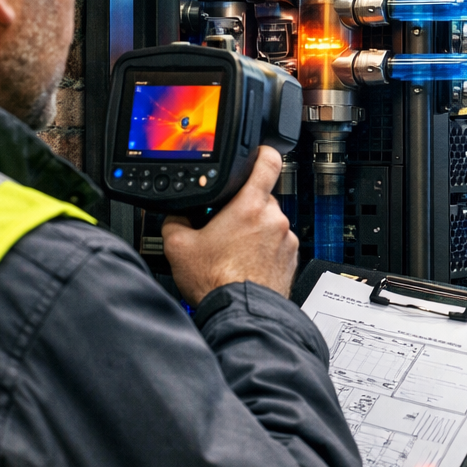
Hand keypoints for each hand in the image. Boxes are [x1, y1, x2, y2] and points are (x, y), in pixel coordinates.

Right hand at [162, 147, 298, 303]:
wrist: (241, 313)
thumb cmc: (216, 282)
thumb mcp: (179, 247)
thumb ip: (176, 222)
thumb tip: (175, 216)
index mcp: (250, 206)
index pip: (267, 162)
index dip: (261, 152)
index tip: (256, 153)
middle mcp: (274, 219)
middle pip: (261, 198)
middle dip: (243, 208)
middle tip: (223, 226)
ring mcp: (286, 240)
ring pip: (269, 223)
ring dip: (254, 230)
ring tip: (232, 251)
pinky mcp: (291, 259)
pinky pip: (277, 244)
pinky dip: (263, 249)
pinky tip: (244, 264)